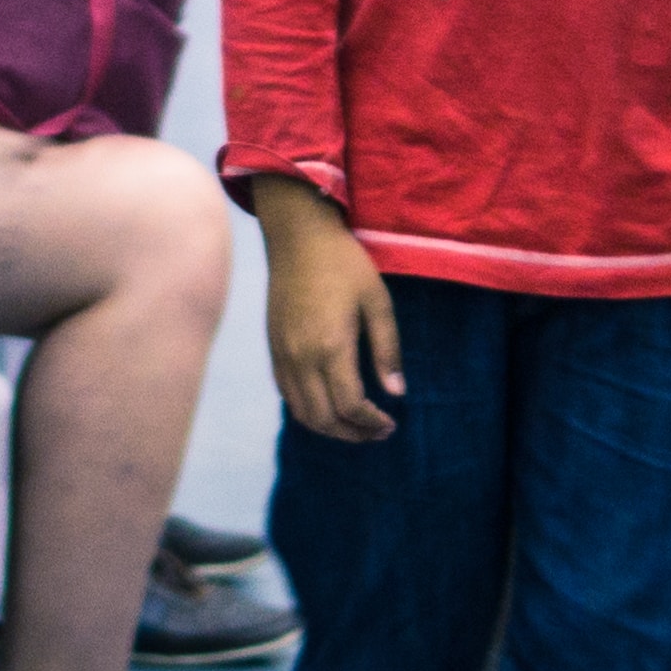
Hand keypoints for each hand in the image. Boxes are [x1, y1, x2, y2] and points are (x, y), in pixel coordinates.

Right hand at [253, 184, 399, 441]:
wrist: (298, 237)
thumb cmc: (344, 264)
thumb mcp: (377, 301)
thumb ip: (387, 350)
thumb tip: (396, 392)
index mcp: (331, 346)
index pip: (350, 406)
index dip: (371, 423)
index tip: (390, 423)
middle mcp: (301, 357)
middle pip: (323, 418)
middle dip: (353, 433)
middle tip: (377, 431)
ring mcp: (283, 354)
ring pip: (302, 412)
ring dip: (330, 427)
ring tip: (355, 424)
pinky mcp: (273, 347)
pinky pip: (287, 394)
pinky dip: (308, 410)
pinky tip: (329, 402)